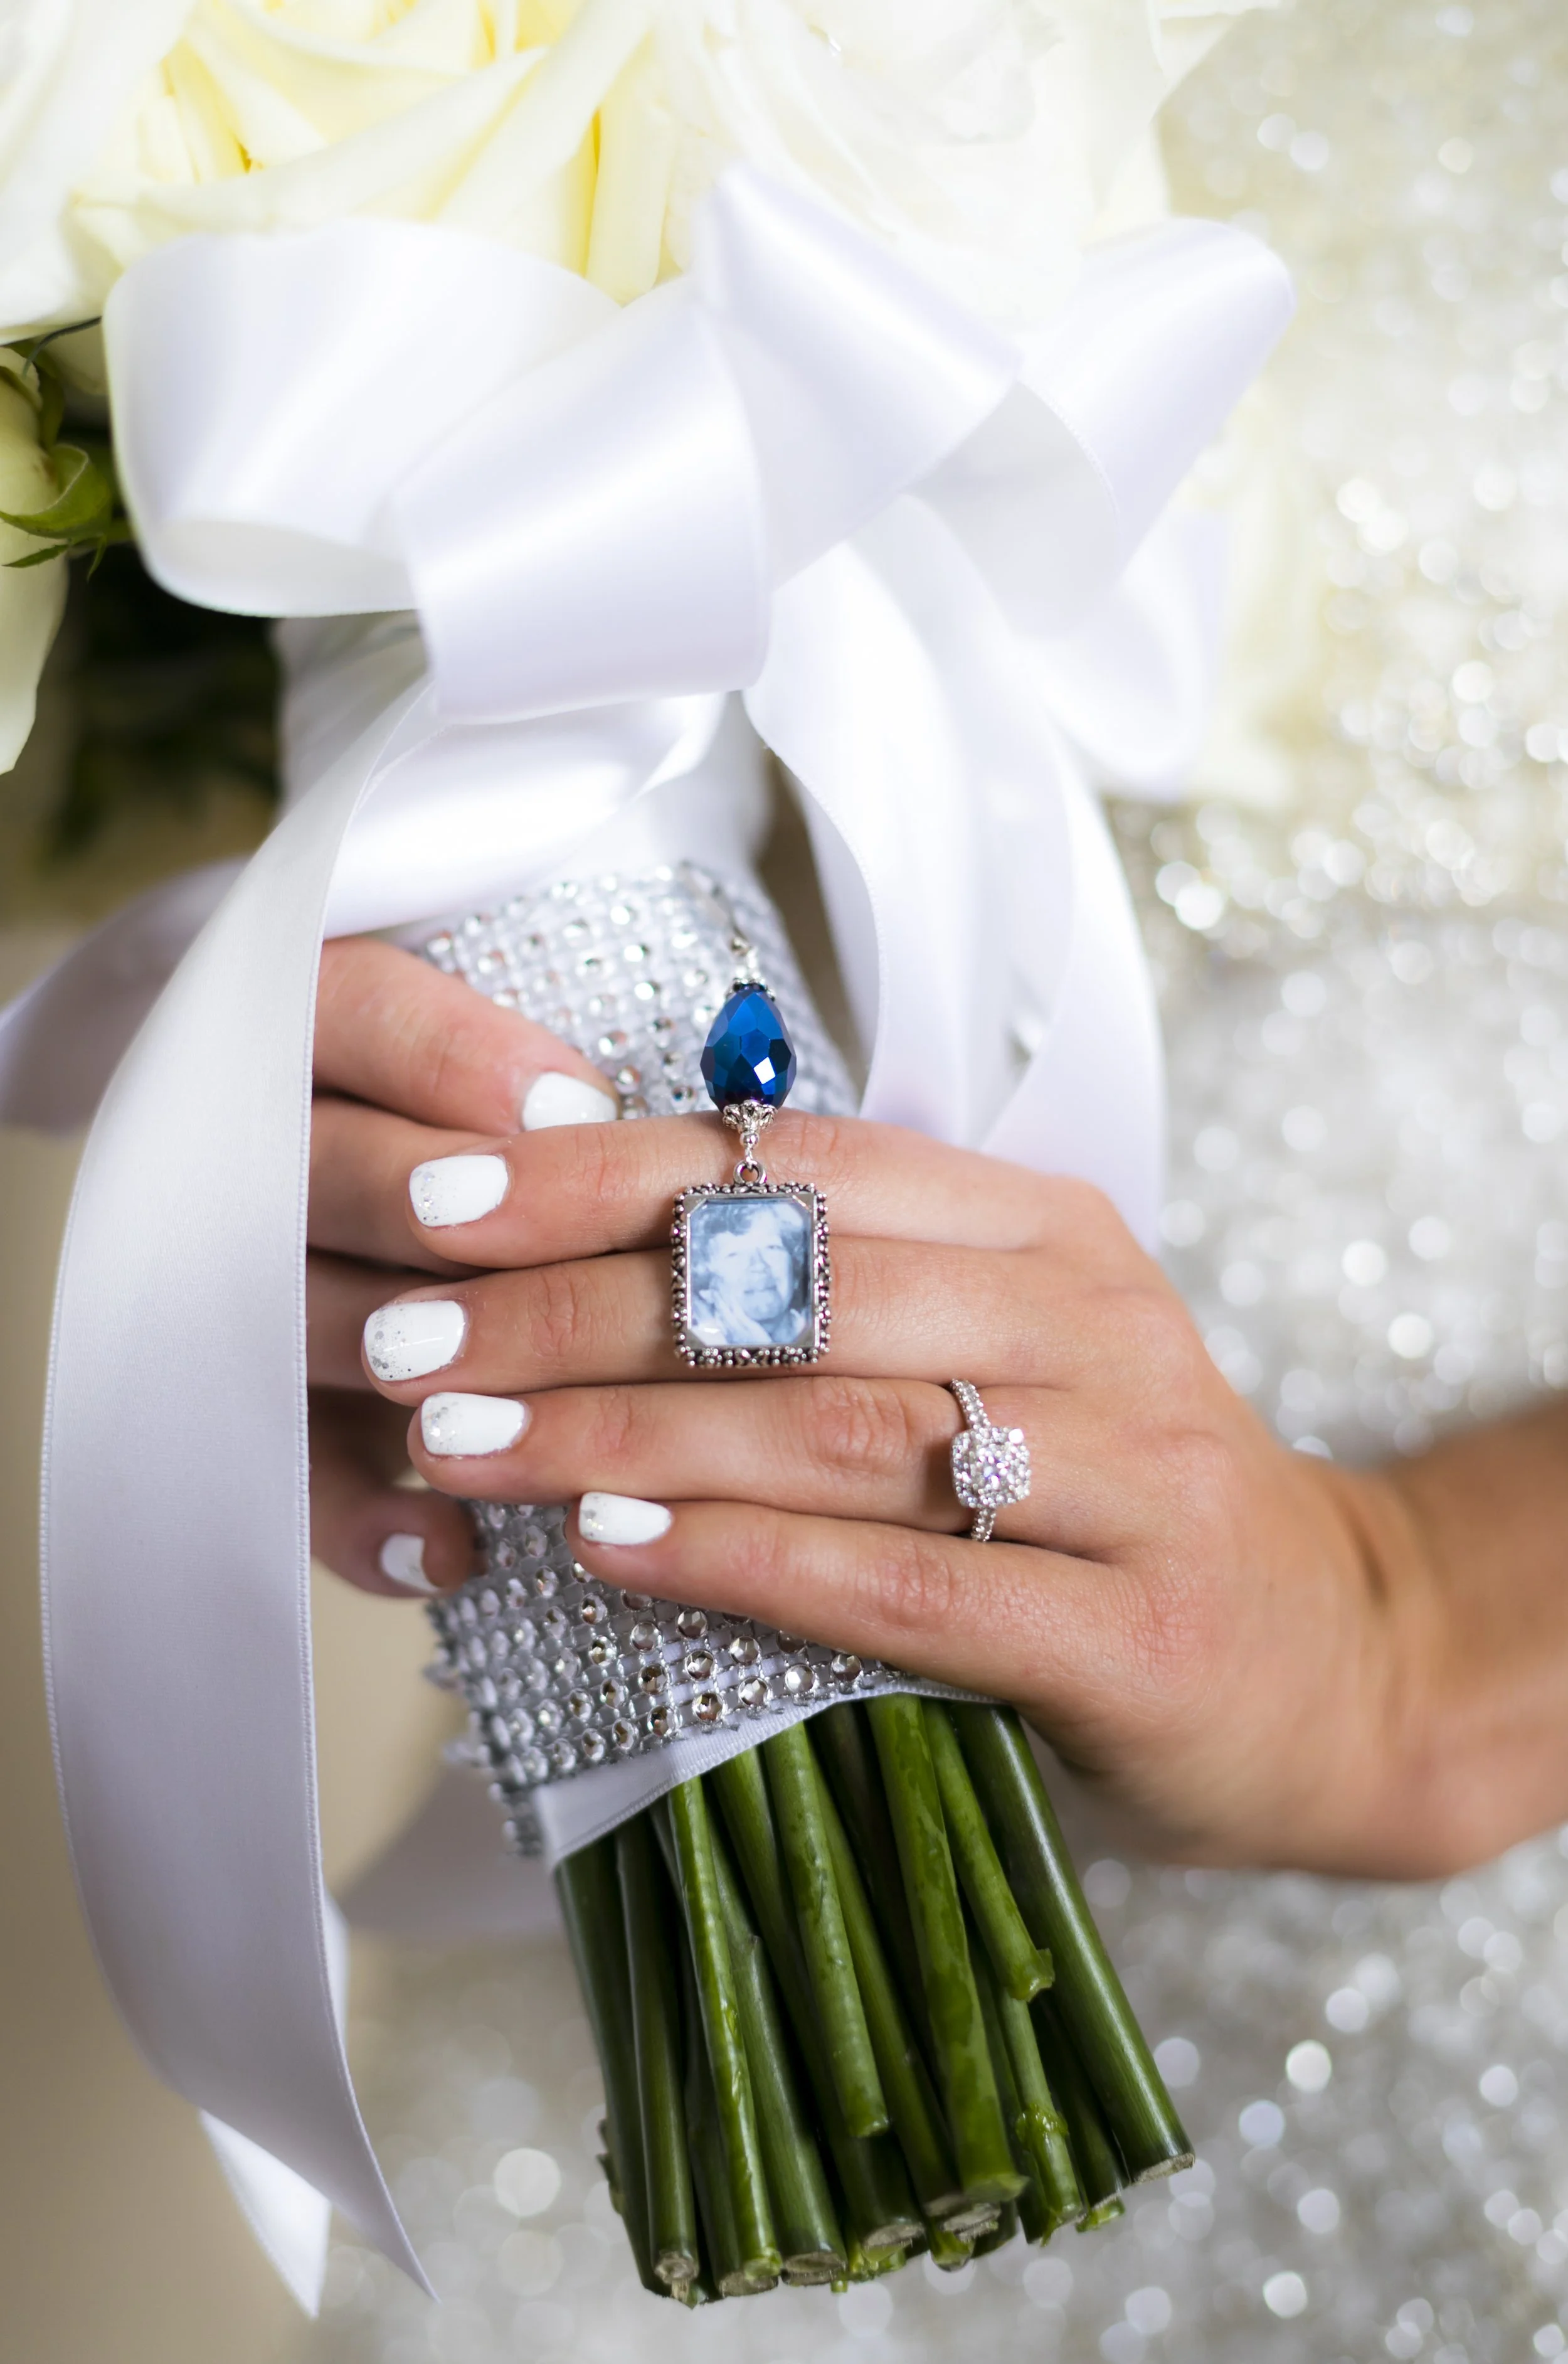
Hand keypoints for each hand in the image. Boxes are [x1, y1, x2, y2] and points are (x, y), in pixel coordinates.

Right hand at [305, 936, 619, 1596]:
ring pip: (308, 1318)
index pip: (356, 1012)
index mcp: (311, 1030)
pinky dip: (364, 1519)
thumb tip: (598, 1126)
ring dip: (426, 1371)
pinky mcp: (256, 1409)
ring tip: (538, 1419)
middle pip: (327, 1166)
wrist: (378, 1209)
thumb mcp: (503, 1068)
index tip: (580, 1102)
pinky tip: (452, 1552)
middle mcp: (256, 1153)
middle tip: (550, 1261)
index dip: (455, 1058)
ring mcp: (244, 1288)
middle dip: (437, 1212)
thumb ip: (532, 1087)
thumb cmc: (496, 1127)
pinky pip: (286, 1468)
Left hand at [330, 1105, 1567, 1876]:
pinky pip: (911, 1581)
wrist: (1332, 1666)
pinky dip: (750, 1559)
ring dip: (626, 1431)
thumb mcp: (997, 1360)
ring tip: (462, 1445)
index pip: (790, 1167)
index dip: (597, 1176)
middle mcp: (1089, 1317)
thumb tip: (566, 1271)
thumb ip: (835, 1307)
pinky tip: (612, 1552)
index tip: (435, 1204)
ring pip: (838, 1422)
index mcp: (1039, 1227)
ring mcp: (1129, 1469)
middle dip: (570, 1310)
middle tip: (404, 1343)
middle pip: (794, 1287)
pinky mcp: (1139, 1629)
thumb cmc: (1108, 1509)